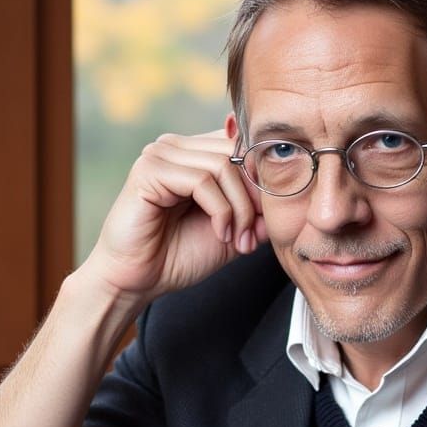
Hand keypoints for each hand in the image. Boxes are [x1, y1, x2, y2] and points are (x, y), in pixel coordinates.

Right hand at [84, 130, 267, 305]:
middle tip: (250, 236)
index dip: (261, 181)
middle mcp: (176, 147)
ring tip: (235, 239)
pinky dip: (220, 211)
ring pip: (223, 166)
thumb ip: (258, 210)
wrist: (138, 280)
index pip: (242, 146)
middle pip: (237, 153)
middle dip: (253, 198)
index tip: (265, 220)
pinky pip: (201, 180)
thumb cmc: (179, 256)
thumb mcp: (233, 231)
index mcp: (194, 154)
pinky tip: (218, 233)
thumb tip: (289, 190)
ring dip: (239, 210)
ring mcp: (160, 154)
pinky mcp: (148, 170)